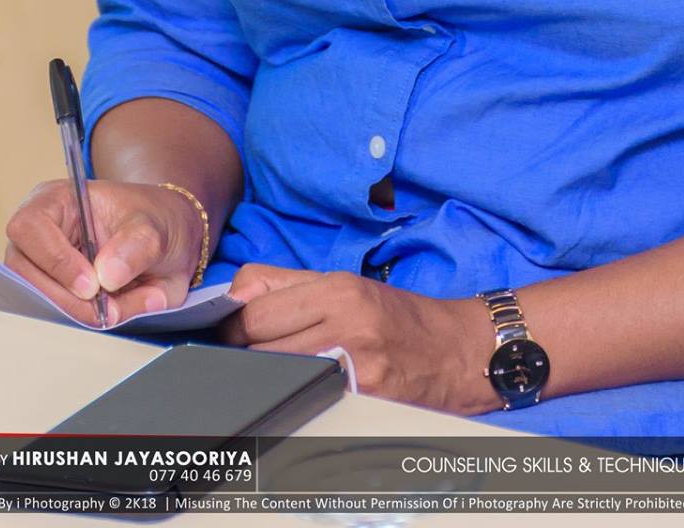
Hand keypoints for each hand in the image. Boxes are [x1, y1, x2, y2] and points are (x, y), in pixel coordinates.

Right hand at [4, 178, 204, 326]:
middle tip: (108, 309)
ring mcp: (40, 264)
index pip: (30, 226)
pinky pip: (53, 314)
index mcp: (59, 199)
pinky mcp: (51, 292)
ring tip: (118, 307)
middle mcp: (40, 232)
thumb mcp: (157, 227)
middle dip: (68, 298)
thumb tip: (106, 275)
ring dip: (78, 312)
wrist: (164, 243)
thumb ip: (136, 247)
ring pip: (36, 300)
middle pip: (25, 273)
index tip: (91, 285)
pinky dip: (82, 320)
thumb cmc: (155, 221)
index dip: (55, 259)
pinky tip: (111, 311)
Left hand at [219, 265, 496, 415]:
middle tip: (242, 358)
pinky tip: (297, 394)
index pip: (255, 311)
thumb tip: (232, 296)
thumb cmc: (395, 316)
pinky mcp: (364, 398)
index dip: (231, 326)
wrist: (455, 351)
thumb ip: (284, 285)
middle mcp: (347, 322)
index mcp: (338, 288)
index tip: (228, 333)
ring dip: (264, 378)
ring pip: (277, 375)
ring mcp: (356, 365)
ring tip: (269, 375)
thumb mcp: (345, 284)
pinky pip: (306, 399)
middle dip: (242, 355)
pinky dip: (293, 397)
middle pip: (259, 346)